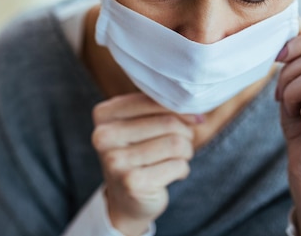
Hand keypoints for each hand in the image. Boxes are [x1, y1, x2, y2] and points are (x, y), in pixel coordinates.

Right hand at [92, 93, 196, 235]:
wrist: (125, 200)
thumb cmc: (137, 154)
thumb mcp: (139, 125)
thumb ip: (160, 110)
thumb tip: (197, 113)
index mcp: (104, 114)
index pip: (151, 100)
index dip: (179, 108)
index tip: (192, 118)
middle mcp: (104, 136)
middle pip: (168, 122)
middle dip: (185, 133)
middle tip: (182, 143)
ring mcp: (116, 161)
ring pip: (176, 144)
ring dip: (186, 151)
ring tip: (178, 157)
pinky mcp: (132, 182)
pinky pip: (177, 165)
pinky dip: (182, 169)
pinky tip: (172, 173)